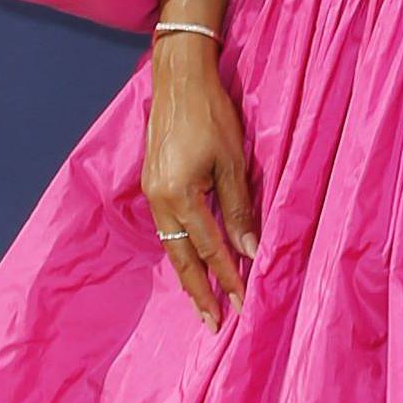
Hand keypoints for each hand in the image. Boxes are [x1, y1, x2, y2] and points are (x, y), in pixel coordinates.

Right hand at [141, 43, 256, 329]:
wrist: (178, 78)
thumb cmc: (211, 113)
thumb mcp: (232, 161)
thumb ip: (238, 208)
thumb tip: (250, 249)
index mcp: (180, 196)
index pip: (210, 250)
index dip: (228, 279)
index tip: (242, 305)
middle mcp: (160, 201)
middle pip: (181, 259)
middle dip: (199, 292)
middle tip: (213, 324)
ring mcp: (152, 193)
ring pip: (171, 246)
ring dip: (188, 275)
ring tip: (203, 301)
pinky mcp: (152, 183)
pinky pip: (167, 229)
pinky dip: (181, 250)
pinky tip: (191, 260)